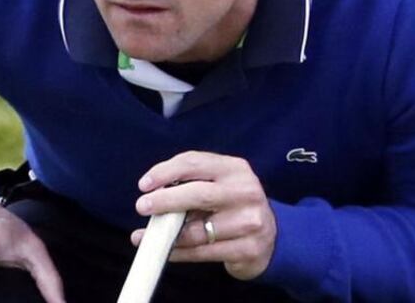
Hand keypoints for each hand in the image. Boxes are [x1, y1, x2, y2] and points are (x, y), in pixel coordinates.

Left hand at [130, 151, 276, 279]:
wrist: (271, 238)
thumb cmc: (234, 206)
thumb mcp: (221, 183)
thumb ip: (193, 182)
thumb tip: (155, 192)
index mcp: (236, 169)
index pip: (195, 163)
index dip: (166, 172)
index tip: (144, 184)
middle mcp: (246, 192)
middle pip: (199, 194)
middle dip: (166, 200)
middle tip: (142, 206)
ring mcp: (249, 222)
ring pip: (199, 230)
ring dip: (167, 234)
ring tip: (147, 235)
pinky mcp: (248, 249)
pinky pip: (204, 253)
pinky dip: (179, 252)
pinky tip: (166, 251)